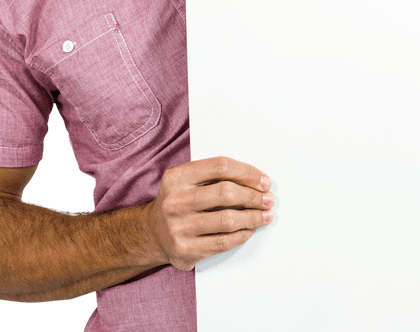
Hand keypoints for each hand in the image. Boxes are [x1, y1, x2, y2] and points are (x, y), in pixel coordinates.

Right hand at [144, 156, 273, 270]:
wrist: (151, 234)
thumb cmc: (180, 201)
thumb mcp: (188, 180)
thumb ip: (215, 175)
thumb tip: (257, 181)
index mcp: (177, 178)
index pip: (220, 167)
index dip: (247, 173)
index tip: (264, 181)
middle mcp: (174, 202)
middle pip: (226, 193)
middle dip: (253, 197)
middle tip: (268, 199)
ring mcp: (178, 228)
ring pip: (227, 220)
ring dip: (253, 217)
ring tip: (265, 215)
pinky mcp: (184, 251)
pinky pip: (223, 243)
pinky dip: (242, 235)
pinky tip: (249, 230)